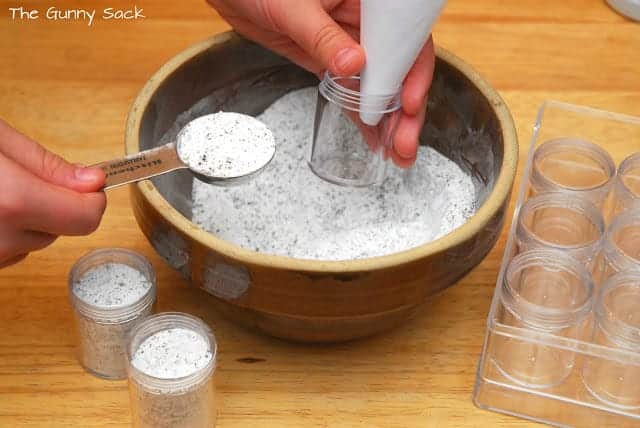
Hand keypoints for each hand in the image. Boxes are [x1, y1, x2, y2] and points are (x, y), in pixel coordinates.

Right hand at [0, 119, 105, 267]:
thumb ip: (45, 164)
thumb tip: (91, 181)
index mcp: (10, 201)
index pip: (85, 218)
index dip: (93, 199)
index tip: (89, 183)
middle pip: (60, 230)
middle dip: (52, 205)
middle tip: (18, 177)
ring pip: (32, 242)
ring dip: (25, 221)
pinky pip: (6, 250)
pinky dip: (4, 232)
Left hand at [207, 0, 434, 167]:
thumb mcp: (294, 7)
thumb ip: (322, 35)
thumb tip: (354, 64)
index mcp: (367, 1)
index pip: (404, 35)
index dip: (413, 71)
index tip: (410, 103)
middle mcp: (365, 22)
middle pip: (397, 67)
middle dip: (405, 109)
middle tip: (405, 143)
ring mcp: (348, 43)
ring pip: (378, 84)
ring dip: (388, 119)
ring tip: (398, 153)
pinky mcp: (329, 60)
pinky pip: (352, 90)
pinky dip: (362, 114)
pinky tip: (374, 140)